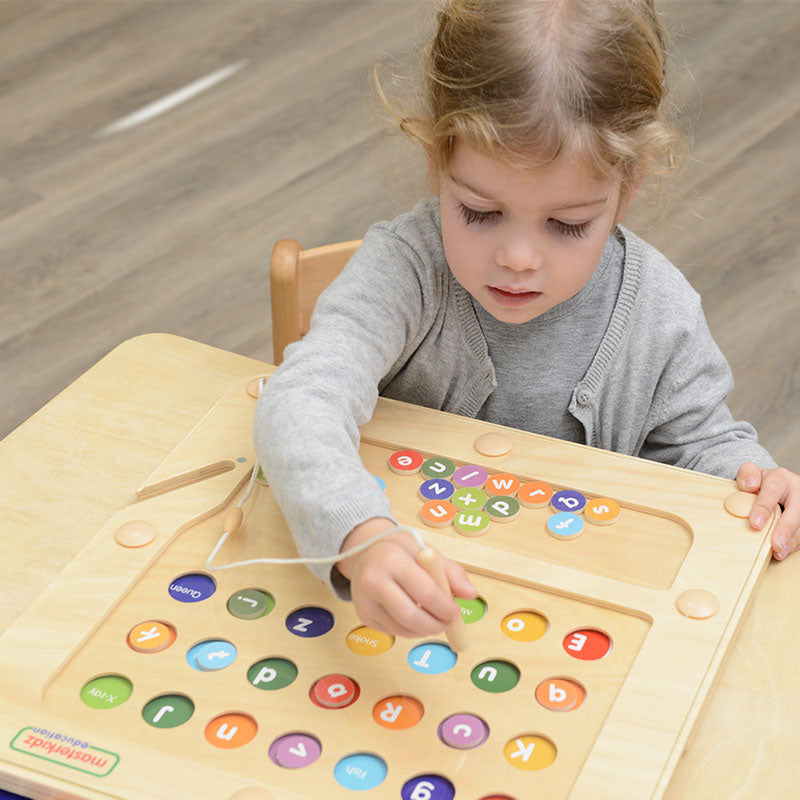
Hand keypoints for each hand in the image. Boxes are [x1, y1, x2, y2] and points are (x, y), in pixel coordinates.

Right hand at [336, 517, 477, 637]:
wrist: (364, 552)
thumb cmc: (398, 551)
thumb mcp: (425, 551)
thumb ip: (451, 572)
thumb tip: (471, 593)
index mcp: (393, 559)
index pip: (424, 591)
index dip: (444, 607)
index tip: (455, 612)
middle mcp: (374, 580)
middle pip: (410, 616)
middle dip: (435, 625)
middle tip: (447, 623)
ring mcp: (365, 600)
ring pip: (402, 628)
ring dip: (424, 630)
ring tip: (433, 620)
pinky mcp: (363, 614)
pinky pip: (393, 631)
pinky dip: (410, 630)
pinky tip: (416, 618)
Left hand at [736, 463, 799, 559]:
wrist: (774, 486)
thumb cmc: (760, 483)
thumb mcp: (751, 474)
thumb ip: (747, 475)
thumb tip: (750, 486)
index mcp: (781, 478)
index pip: (773, 490)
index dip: (764, 507)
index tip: (755, 524)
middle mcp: (797, 490)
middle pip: (796, 509)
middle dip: (785, 528)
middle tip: (774, 544)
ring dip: (791, 539)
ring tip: (778, 552)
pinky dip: (795, 543)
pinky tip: (784, 551)